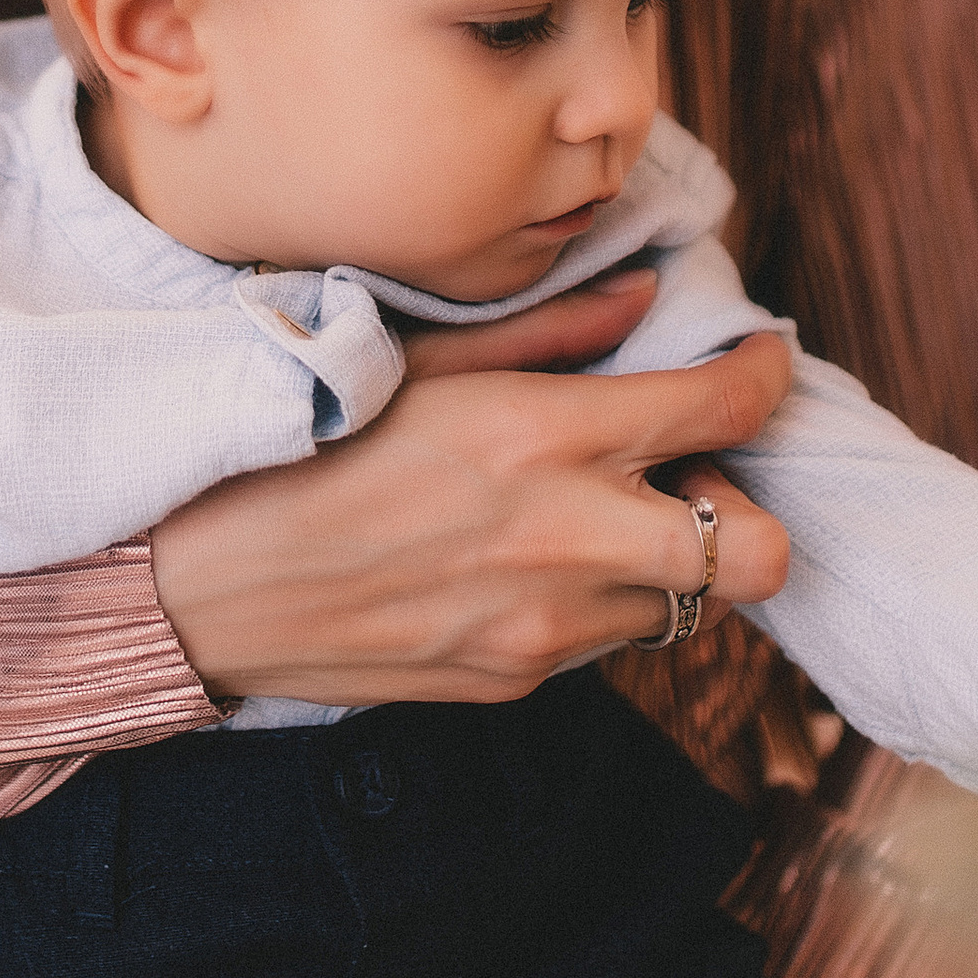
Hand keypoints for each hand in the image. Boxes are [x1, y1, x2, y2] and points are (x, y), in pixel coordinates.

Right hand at [149, 271, 789, 705]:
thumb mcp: (421, 358)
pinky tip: (523, 563)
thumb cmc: (306, 449)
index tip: (759, 363)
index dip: (766, 377)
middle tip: (692, 473)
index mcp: (544, 433)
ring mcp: (548, 622)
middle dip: (753, 510)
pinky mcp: (517, 678)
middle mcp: (568, 536)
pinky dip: (595, 601)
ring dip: (669, 559)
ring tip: (595, 518)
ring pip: (689, 606)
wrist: (211, 585)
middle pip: (761, 552)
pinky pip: (605, 643)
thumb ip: (550, 333)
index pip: (724, 409)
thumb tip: (645, 299)